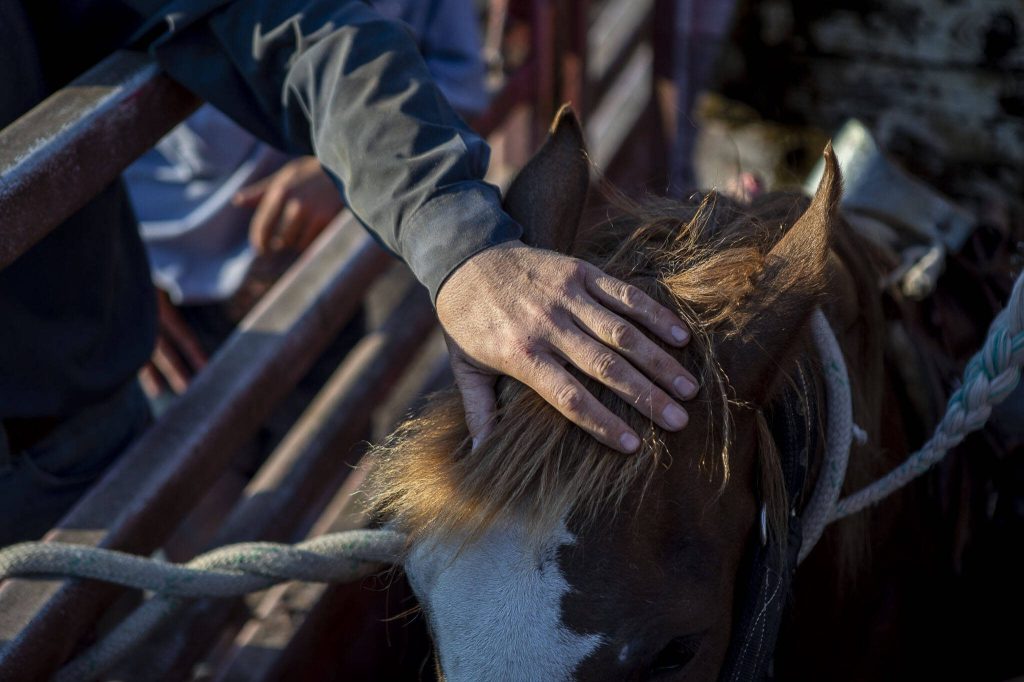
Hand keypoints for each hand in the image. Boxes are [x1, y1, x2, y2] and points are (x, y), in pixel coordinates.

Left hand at [233, 156, 343, 253]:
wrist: (344, 168)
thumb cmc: (312, 172)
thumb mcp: (286, 176)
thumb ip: (261, 191)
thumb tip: (237, 201)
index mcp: (280, 190)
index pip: (262, 225)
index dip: (259, 241)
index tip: (260, 249)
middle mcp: (294, 202)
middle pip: (279, 239)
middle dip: (278, 244)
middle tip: (280, 245)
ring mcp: (312, 212)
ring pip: (296, 242)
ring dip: (295, 242)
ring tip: (299, 233)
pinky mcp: (327, 220)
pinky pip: (312, 242)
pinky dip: (309, 242)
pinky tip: (313, 232)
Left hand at [436, 241, 697, 452]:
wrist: (465, 255)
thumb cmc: (467, 322)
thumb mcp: (465, 368)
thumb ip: (479, 412)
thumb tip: (482, 456)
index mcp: (521, 355)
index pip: (569, 397)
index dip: (602, 422)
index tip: (634, 445)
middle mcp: (548, 326)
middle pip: (605, 368)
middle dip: (646, 397)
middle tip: (679, 422)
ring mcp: (567, 295)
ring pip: (622, 332)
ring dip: (659, 361)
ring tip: (689, 388)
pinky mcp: (580, 271)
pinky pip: (623, 294)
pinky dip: (654, 314)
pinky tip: (681, 336)